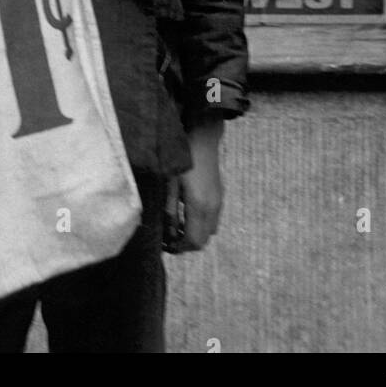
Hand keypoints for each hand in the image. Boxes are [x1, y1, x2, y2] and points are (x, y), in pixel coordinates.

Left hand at [165, 118, 223, 252]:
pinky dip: (201, 224)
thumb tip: (168, 233)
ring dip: (194, 234)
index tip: (166, 246)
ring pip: (209, 231)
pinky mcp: (219, 196)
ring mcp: (218, 201)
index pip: (193, 240)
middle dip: (186, 243)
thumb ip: (169, 211)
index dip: (179, 248)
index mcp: (199, 205)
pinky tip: (187, 213)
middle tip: (169, 238)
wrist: (202, 138)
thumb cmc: (182, 158)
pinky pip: (213, 219)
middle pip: (203, 240)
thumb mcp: (169, 184)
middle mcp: (213, 207)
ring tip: (177, 226)